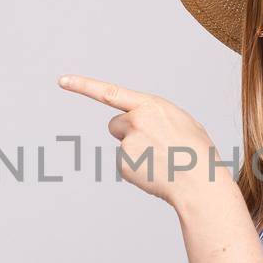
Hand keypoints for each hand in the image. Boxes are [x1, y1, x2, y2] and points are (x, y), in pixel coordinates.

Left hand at [57, 74, 227, 207]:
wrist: (199, 181)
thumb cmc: (196, 151)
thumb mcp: (181, 120)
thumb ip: (157, 115)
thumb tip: (142, 121)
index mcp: (151, 105)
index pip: (110, 92)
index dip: (84, 85)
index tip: (62, 80)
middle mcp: (135, 121)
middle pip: (116, 124)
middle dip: (129, 132)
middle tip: (154, 145)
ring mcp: (127, 144)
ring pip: (123, 145)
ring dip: (136, 151)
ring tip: (161, 159)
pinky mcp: (123, 164)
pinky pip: (126, 164)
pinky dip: (138, 168)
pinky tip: (156, 172)